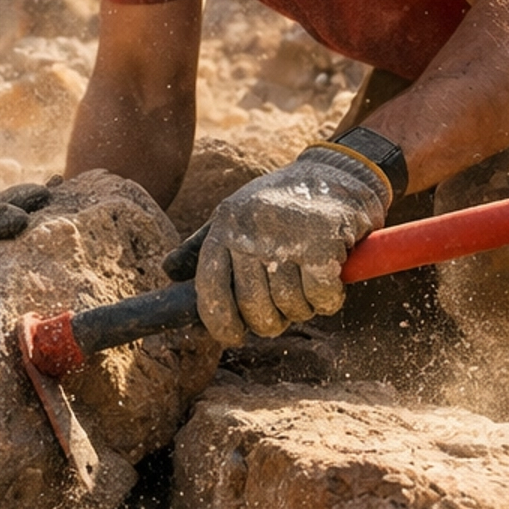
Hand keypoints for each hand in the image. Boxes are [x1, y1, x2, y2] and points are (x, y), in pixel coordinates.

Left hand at [195, 146, 388, 343]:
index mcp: (226, 226)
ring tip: (307, 291)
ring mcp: (286, 237)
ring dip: (302, 309)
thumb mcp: (235, 213)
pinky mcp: (323, 243)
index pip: (210, 288)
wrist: (339, 172)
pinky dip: (327, 300)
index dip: (219, 321)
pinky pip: (320, 296)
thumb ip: (202, 244)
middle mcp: (251, 231)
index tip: (233, 336)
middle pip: (252, 305)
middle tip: (281, 316)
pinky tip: (330, 286)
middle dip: (269, 322)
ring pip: (289, 304)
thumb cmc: (283, 201)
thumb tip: (168, 271)